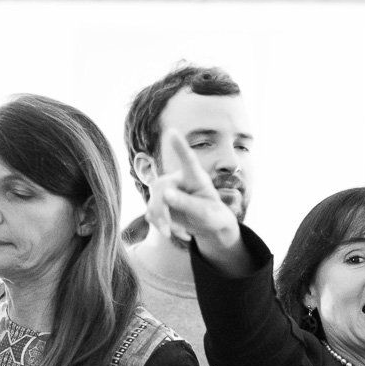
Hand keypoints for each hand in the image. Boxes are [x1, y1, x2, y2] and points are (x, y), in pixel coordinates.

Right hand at [146, 130, 240, 247]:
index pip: (188, 160)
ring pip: (153, 203)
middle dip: (162, 212)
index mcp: (195, 177)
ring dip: (162, 222)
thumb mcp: (205, 212)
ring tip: (177, 234)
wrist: (208, 225)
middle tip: (169, 232)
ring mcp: (167, 190)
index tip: (172, 131)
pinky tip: (176, 233)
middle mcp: (178, 179)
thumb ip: (186, 203)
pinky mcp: (160, 202)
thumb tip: (164, 195)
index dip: (179, 146)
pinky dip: (161, 226)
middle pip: (160, 189)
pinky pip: (152, 213)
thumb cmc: (213, 215)